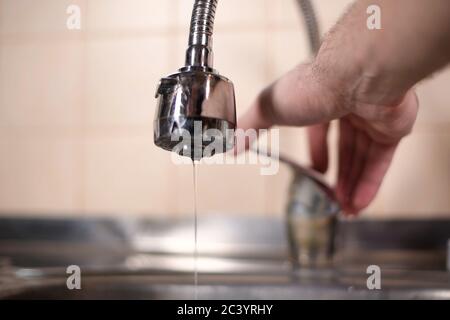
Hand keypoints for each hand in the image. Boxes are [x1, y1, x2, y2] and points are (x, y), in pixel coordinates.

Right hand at [238, 64, 418, 214]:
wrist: (355, 77)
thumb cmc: (311, 87)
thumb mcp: (270, 108)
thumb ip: (250, 127)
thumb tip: (230, 145)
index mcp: (321, 100)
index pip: (321, 131)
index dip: (318, 154)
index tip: (316, 171)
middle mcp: (349, 108)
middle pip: (345, 149)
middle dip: (337, 176)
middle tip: (330, 199)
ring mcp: (372, 118)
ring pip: (363, 159)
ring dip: (352, 186)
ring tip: (343, 210)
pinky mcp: (392, 129)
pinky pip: (380, 163)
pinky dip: (369, 185)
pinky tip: (358, 204)